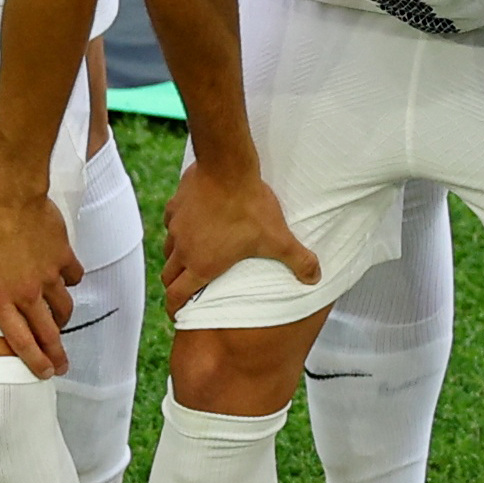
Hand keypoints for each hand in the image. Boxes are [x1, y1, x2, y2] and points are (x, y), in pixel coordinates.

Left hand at [0, 178, 79, 374]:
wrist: (8, 194)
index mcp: (0, 298)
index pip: (20, 340)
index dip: (34, 361)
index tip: (43, 374)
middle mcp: (28, 292)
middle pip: (49, 332)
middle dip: (57, 354)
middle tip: (61, 367)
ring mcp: (49, 274)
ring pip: (64, 307)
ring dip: (62, 320)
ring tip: (60, 325)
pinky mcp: (63, 255)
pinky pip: (73, 276)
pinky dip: (70, 282)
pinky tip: (65, 280)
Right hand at [161, 154, 316, 312]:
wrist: (227, 168)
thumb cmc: (249, 206)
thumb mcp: (278, 238)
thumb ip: (297, 260)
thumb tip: (315, 277)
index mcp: (202, 264)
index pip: (177, 295)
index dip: (174, 308)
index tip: (176, 314)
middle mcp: (183, 248)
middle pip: (168, 275)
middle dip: (174, 285)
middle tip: (183, 289)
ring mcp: (176, 226)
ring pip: (168, 249)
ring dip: (175, 258)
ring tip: (188, 258)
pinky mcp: (176, 204)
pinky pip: (170, 222)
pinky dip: (177, 229)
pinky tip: (190, 223)